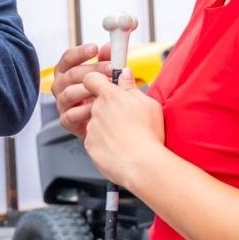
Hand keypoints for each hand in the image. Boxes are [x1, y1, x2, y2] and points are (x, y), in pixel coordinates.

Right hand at [50, 42, 111, 139]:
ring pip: (70, 93)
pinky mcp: (66, 120)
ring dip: (90, 90)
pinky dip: (86, 110)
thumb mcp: (104, 75)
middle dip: (93, 70)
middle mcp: (60, 86)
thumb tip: (107, 48)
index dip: (80, 52)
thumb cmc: (99, 95)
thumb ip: (104, 60)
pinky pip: (72, 114)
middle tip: (112, 69)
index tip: (94, 48)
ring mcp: (62, 103)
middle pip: (71, 74)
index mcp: (66, 72)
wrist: (102, 122)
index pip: (67, 58)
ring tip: (106, 89)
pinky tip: (98, 107)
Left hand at [81, 70, 165, 190]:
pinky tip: (119, 147)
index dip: (97, 80)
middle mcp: (96, 111)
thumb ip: (131, 87)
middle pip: (96, 103)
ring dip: (106, 126)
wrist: (141, 164)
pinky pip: (95, 140)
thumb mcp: (149, 104)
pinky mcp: (90, 146)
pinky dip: (104, 142)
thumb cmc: (148, 135)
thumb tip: (125, 74)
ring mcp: (91, 129)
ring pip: (96, 122)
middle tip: (125, 117)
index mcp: (110, 96)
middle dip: (108, 107)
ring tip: (125, 136)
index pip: (92, 79)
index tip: (105, 84)